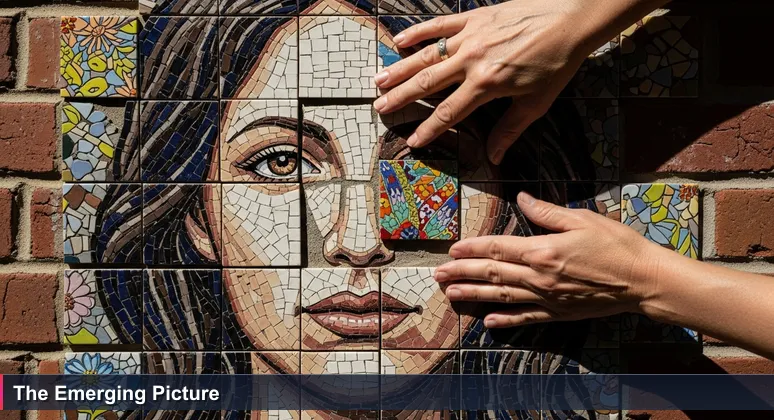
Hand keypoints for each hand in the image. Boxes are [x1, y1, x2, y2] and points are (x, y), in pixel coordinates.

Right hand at [373, 0, 594, 163]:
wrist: (570, 20)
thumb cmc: (556, 63)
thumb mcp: (536, 103)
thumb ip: (509, 129)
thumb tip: (493, 157)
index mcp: (487, 84)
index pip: (449, 112)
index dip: (428, 128)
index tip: (412, 140)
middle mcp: (473, 60)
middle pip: (428, 83)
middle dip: (401, 97)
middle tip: (380, 107)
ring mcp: (471, 36)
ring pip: (427, 55)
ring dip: (400, 69)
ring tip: (378, 80)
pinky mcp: (475, 18)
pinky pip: (440, 25)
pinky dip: (418, 33)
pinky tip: (399, 42)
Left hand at [434, 192, 670, 327]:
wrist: (644, 281)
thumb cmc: (617, 245)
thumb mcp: (583, 220)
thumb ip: (548, 212)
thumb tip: (522, 199)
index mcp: (543, 251)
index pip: (498, 248)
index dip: (472, 248)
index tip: (452, 248)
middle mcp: (539, 278)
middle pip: (492, 274)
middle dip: (462, 272)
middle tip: (438, 273)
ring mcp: (547, 299)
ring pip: (501, 296)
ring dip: (473, 295)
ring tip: (450, 294)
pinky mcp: (558, 313)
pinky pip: (525, 318)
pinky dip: (505, 321)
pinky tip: (487, 322)